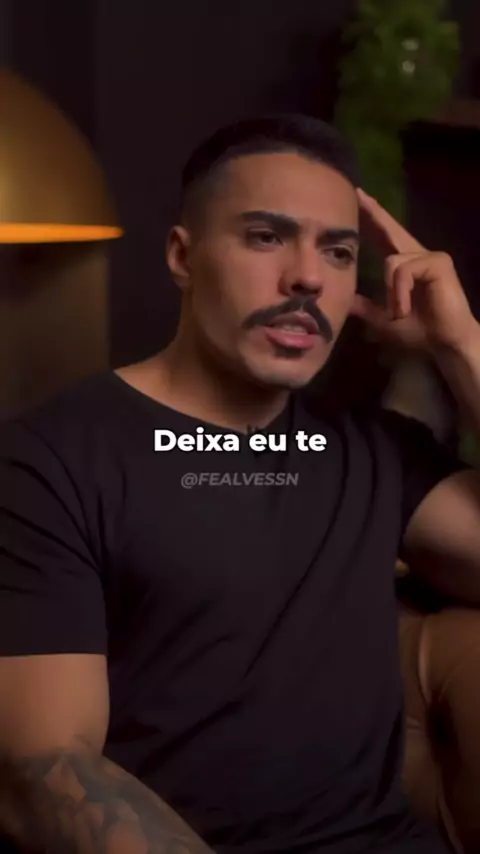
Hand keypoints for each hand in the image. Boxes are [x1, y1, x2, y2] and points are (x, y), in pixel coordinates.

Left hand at [351, 188, 476, 353]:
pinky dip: (399, 292)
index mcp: (405, 266)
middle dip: (374, 214)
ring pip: (391, 262)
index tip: (359, 200)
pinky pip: (404, 270)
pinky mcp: (438, 262)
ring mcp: (430, 257)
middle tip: (358, 194)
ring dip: (391, 293)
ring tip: (400, 313)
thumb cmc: (420, 332)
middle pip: (391, 230)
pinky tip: (405, 308)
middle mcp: (418, 256)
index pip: (385, 238)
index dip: (373, 221)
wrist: (446, 343)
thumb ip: (365, 308)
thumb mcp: (384, 320)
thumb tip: (343, 299)